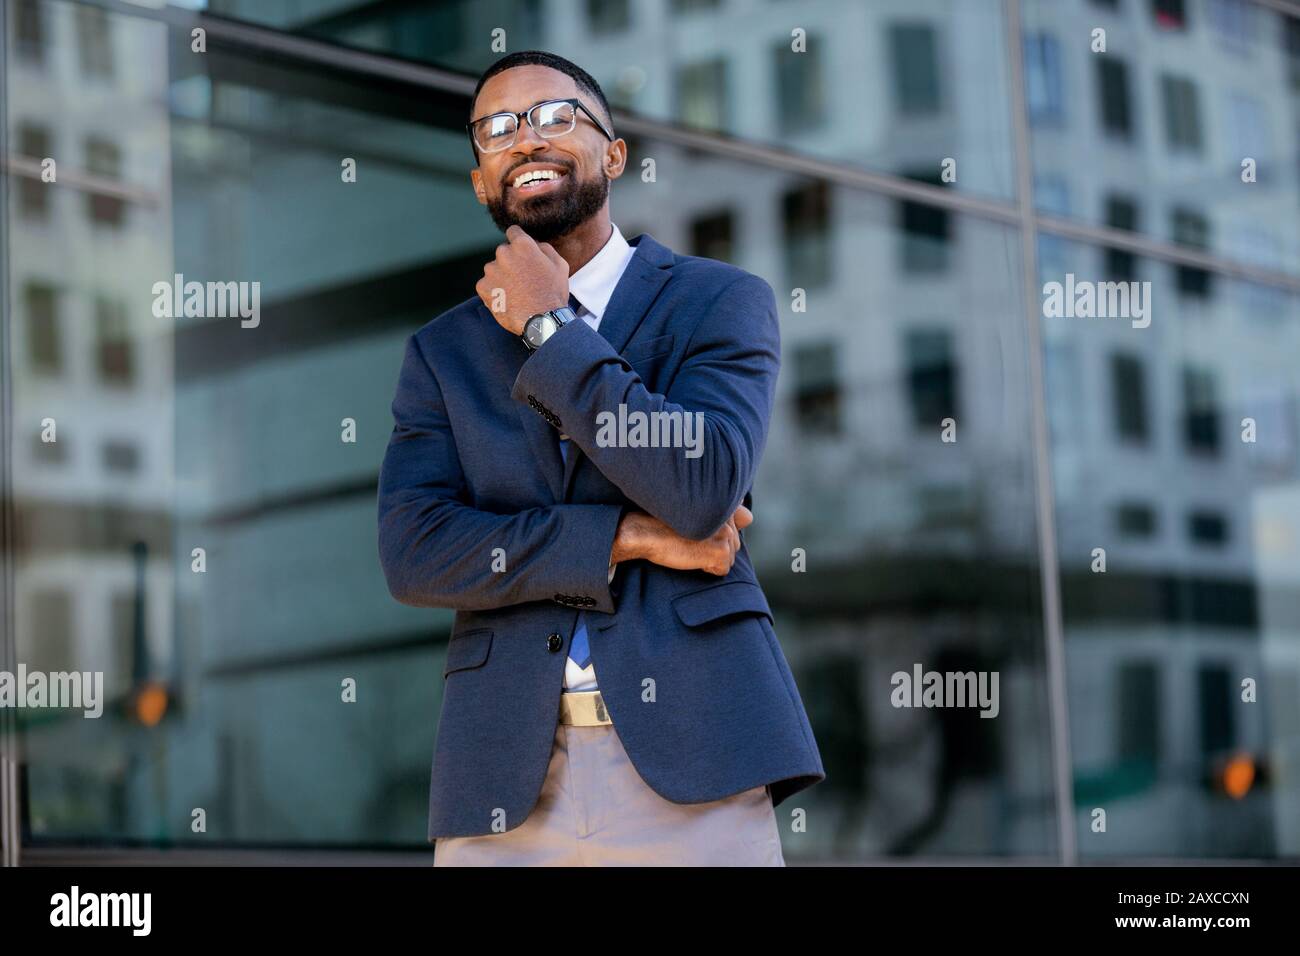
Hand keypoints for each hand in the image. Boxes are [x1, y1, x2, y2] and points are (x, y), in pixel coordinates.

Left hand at [475, 225, 569, 335]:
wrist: (541, 321)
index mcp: (523, 244)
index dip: (518, 241)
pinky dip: (494, 291)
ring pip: (494, 269)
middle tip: (523, 279)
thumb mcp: (559, 265)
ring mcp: (491, 270)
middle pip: (503, 252)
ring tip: (516, 293)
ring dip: (502, 277)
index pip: (513, 232)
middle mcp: (504, 253)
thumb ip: (544, 248)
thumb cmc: (553, 293)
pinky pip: (486, 285)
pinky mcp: (482, 286)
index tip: (520, 252)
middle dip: (511, 262)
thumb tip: (533, 243)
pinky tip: (507, 299)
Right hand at [611, 506, 752, 576]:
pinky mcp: (719, 551)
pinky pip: (721, 570)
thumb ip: (727, 514)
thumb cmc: (665, 523)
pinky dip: (707, 569)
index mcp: (723, 502)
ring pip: (728, 558)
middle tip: (690, 540)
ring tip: (690, 547)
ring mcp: (725, 533)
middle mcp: (728, 516)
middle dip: (714, 548)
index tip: (697, 531)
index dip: (715, 534)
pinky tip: (692, 557)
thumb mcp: (697, 515)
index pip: (737, 525)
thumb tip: (749, 516)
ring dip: (710, 559)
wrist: (645, 532)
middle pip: (733, 544)